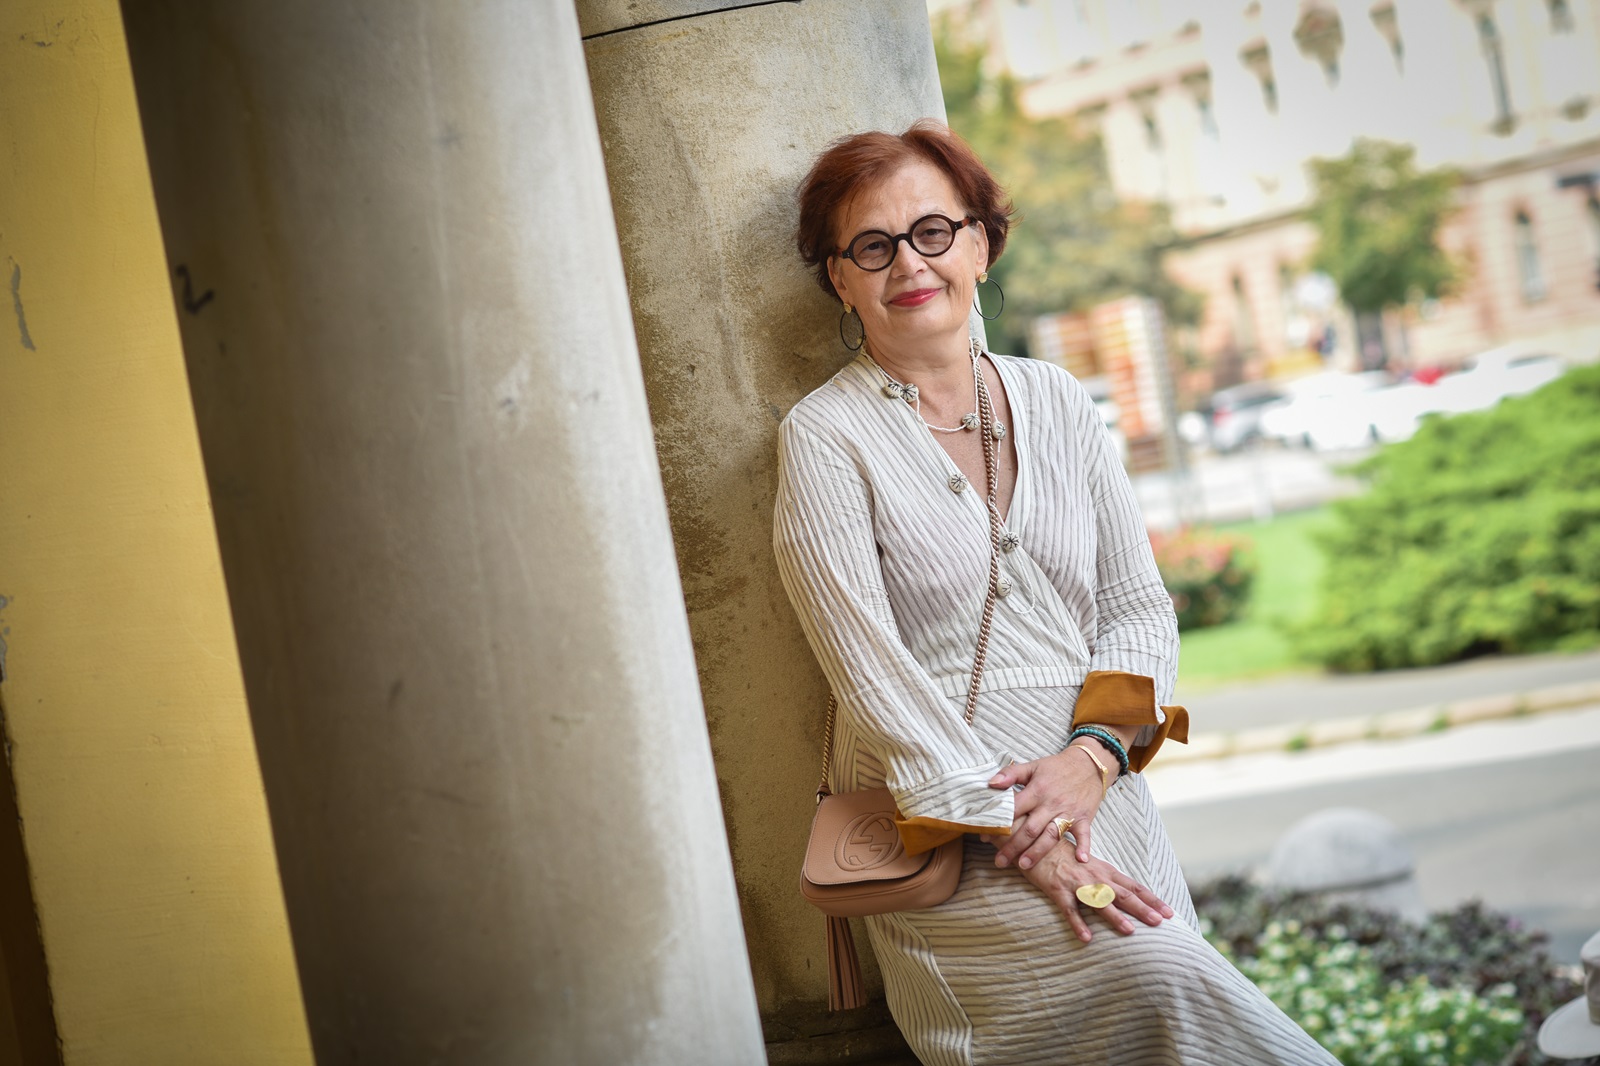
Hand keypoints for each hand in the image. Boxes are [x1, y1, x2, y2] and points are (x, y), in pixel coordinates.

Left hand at [983, 746, 1104, 868]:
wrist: (1088, 764)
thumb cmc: (1057, 768)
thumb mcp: (1032, 766)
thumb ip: (1011, 774)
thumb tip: (990, 783)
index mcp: (1036, 791)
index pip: (1014, 809)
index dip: (999, 823)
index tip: (986, 835)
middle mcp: (1051, 804)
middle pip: (1030, 829)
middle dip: (1013, 846)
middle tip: (999, 861)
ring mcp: (1068, 812)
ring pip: (1051, 835)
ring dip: (1038, 852)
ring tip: (1024, 865)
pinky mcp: (1083, 818)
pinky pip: (1084, 834)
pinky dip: (1084, 846)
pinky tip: (1080, 859)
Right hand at [1020, 847, 1172, 942]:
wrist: (1036, 841)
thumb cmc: (1065, 856)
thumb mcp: (1091, 865)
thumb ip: (1108, 880)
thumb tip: (1129, 896)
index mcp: (1106, 871)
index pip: (1134, 887)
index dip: (1152, 899)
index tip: (1169, 912)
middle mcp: (1095, 877)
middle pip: (1123, 894)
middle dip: (1142, 908)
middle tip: (1159, 922)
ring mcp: (1077, 883)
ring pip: (1099, 901)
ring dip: (1114, 916)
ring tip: (1129, 931)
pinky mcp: (1058, 889)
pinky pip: (1069, 909)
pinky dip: (1077, 923)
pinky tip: (1086, 937)